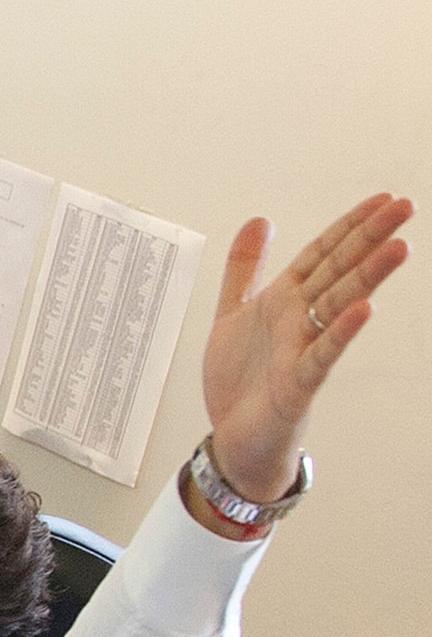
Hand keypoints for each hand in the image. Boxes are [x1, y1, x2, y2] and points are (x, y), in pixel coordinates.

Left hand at [196, 191, 408, 502]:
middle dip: (368, 239)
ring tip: (399, 247)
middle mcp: (298, 321)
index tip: (382, 198)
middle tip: (405, 207)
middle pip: (338, 271)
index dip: (348, 226)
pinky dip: (340, 333)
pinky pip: (321, 355)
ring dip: (367, 277)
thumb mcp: (233, 313)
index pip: (322, 254)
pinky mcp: (298, 385)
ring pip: (338, 306)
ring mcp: (302, 350)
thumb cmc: (239, 380)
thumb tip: (260, 220)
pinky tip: (362, 310)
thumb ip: (244, 269)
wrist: (232, 438)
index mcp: (283, 301)